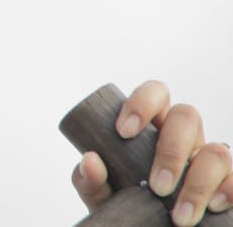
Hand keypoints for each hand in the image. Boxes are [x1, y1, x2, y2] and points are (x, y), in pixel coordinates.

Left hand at [71, 80, 232, 225]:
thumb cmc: (123, 201)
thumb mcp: (101, 192)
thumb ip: (89, 178)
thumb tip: (90, 161)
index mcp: (151, 125)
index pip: (155, 94)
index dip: (142, 103)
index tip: (123, 131)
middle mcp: (182, 135)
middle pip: (187, 116)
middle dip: (172, 151)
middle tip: (156, 186)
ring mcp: (207, 157)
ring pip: (217, 150)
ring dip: (198, 183)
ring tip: (178, 216)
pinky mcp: (226, 181)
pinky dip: (229, 189)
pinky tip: (213, 206)